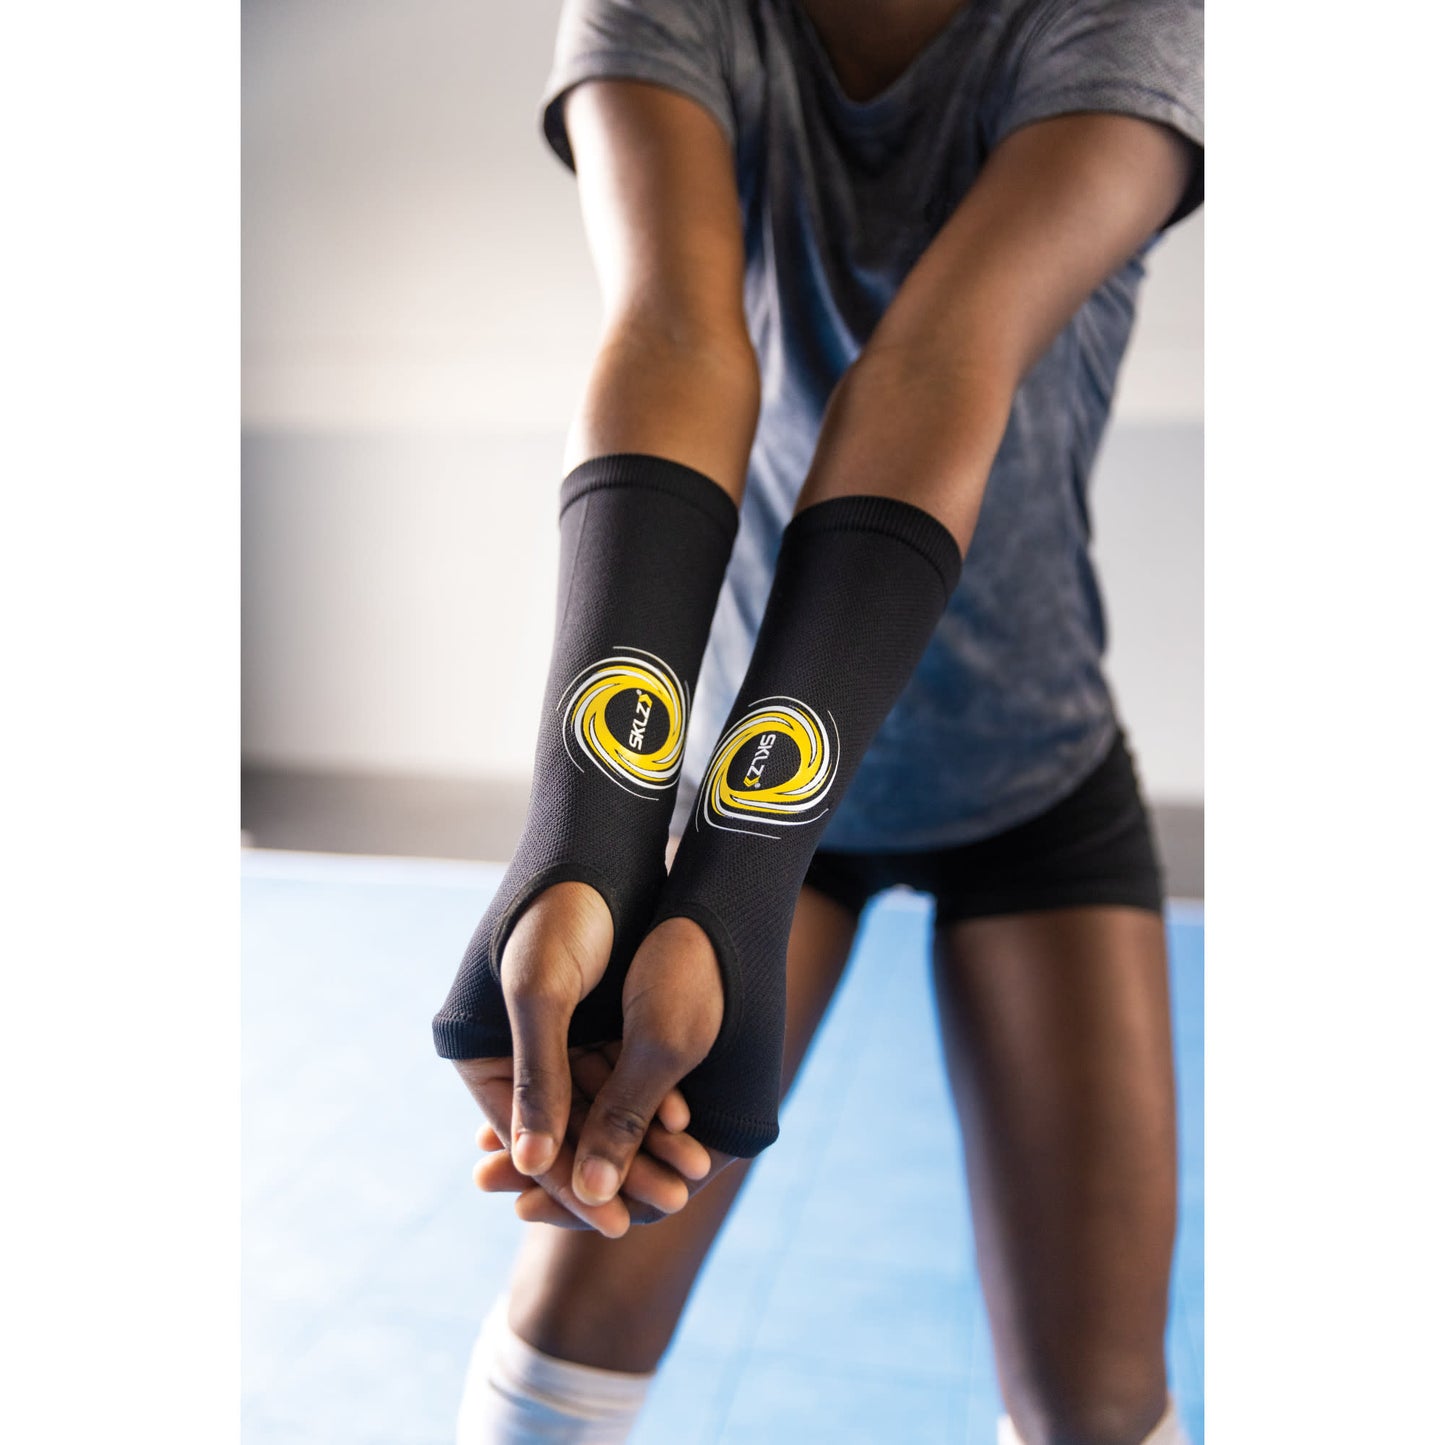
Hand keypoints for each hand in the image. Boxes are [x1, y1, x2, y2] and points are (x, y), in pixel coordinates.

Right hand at [452, 881, 708, 1234]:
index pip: (527, 1137)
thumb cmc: (557, 913)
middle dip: (614, 1169)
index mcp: (478, 1051)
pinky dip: (650, 1100)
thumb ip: (542, 1079)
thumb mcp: (545, 995)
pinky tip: (682, 1128)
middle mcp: (515, 1051)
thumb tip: (532, 1166)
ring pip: (599, 1108)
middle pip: (565, 1129)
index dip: (570, 1182)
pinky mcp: (592, 1020)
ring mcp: (555, 1037)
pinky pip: (619, 1076)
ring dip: (639, 1141)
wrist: (598, 847)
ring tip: (682, 1178)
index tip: (613, 1223)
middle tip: (660, 1208)